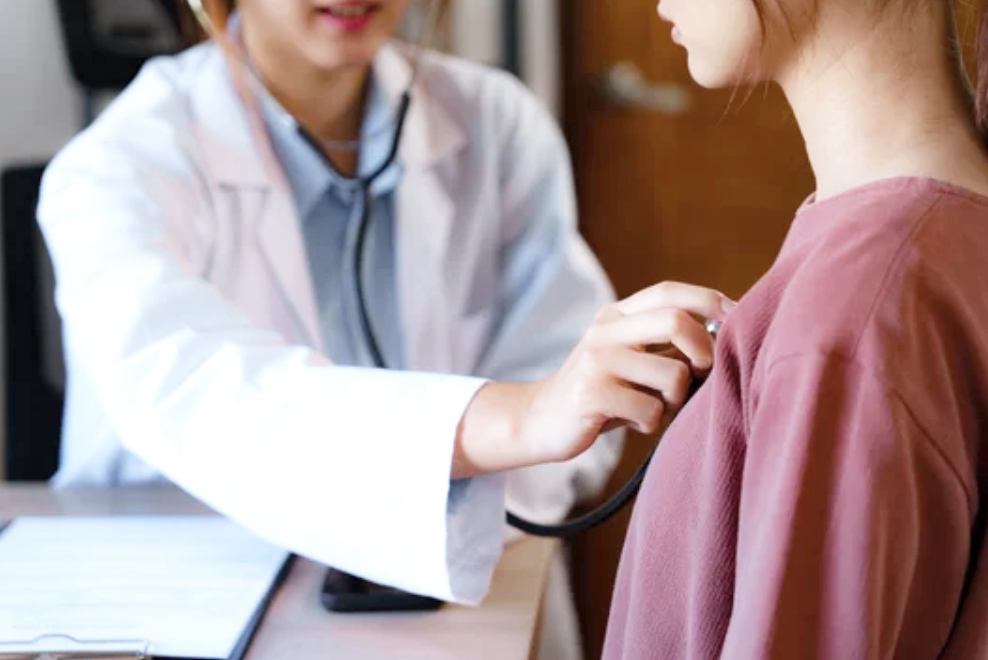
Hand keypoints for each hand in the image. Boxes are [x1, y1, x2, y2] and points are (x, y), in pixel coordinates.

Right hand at [453, 281, 734, 477]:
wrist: (540, 419)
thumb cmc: (602, 392)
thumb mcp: (628, 356)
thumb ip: (664, 342)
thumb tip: (727, 334)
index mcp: (617, 315)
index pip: (669, 292)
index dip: (710, 301)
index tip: (737, 319)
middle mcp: (605, 330)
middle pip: (676, 321)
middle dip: (705, 352)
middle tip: (702, 374)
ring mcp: (596, 360)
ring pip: (672, 375)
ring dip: (676, 399)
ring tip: (655, 406)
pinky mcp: (591, 394)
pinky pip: (650, 409)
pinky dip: (652, 423)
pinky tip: (634, 422)